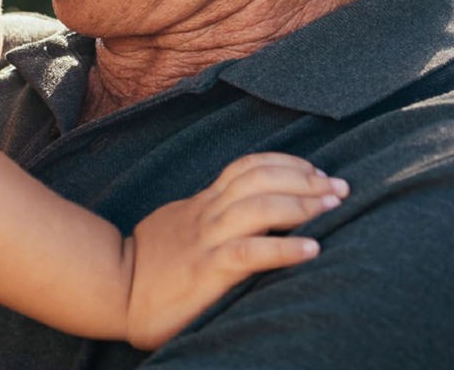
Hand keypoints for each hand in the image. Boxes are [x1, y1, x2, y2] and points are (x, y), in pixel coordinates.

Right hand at [123, 153, 346, 349]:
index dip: (287, 164)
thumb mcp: (180, 226)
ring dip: (301, 203)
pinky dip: (284, 249)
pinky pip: (249, 253)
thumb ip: (208, 217)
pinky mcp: (207, 271)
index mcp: (204, 203)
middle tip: (340, 187)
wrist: (113, 288)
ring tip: (333, 207)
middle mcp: (208, 214)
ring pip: (259, 206)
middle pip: (260, 178)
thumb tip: (243, 214)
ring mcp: (207, 240)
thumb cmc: (150, 264)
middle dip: (305, 178)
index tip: (319, 173)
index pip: (248, 167)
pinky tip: (312, 250)